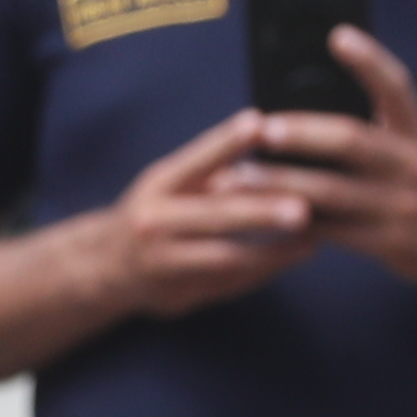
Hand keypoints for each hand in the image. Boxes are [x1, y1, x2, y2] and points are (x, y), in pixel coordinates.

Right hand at [83, 114, 315, 318]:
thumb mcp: (169, 182)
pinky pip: (230, 284)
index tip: (258, 123)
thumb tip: (265, 137)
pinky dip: (265, 270)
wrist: (106, 267)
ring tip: (310, 240)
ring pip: (226, 259)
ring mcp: (165, 263)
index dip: (226, 141)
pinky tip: (293, 257)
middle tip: (301, 209)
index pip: (195, 159)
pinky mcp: (180, 294)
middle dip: (260, 212)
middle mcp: (155, 223)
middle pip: (214, 216)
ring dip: (273, 251)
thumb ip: (210, 168)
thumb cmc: (154, 211)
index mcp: (157, 185)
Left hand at [232, 27, 416, 286]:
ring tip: (234, 177)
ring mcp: (402, 206)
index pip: (398, 87)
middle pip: (353, 140)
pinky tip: (259, 215)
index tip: (338, 35)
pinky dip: (294, 221)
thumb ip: (378, 125)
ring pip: (332, 192)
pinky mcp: (388, 243)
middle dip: (302, 133)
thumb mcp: (416, 146)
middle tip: (260, 128)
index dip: (369, 60)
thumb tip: (309, 97)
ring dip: (279, 183)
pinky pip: (332, 231)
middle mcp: (414, 164)